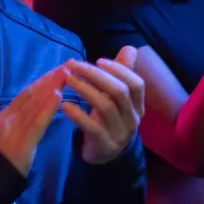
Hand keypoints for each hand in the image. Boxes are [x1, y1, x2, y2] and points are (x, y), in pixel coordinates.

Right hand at [0, 66, 65, 175]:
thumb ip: (6, 119)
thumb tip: (14, 106)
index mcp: (5, 117)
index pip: (26, 95)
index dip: (42, 81)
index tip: (58, 69)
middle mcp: (8, 118)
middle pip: (31, 94)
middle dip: (49, 78)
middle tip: (67, 65)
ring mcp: (13, 128)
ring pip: (34, 103)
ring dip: (51, 86)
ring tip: (65, 73)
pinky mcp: (21, 141)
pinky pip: (37, 122)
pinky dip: (47, 107)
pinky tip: (57, 96)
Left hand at [63, 46, 145, 164]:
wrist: (106, 154)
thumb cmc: (109, 120)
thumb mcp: (116, 98)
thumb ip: (122, 74)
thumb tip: (130, 48)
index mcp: (138, 106)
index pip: (136, 84)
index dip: (119, 70)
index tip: (98, 60)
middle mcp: (133, 118)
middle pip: (120, 92)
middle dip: (96, 75)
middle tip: (73, 65)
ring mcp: (120, 133)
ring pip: (106, 107)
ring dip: (84, 89)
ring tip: (66, 79)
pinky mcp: (105, 145)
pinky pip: (92, 128)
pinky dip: (78, 114)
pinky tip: (65, 105)